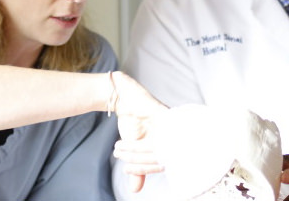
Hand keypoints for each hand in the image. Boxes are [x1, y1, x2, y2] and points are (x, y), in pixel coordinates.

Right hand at [111, 72, 166, 191]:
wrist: (124, 98)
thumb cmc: (133, 122)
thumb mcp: (133, 149)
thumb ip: (139, 169)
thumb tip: (135, 190)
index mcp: (167, 144)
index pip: (162, 163)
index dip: (143, 169)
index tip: (126, 168)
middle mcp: (171, 135)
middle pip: (159, 155)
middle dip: (136, 159)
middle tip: (118, 156)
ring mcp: (168, 123)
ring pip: (156, 144)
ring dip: (133, 148)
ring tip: (118, 147)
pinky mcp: (162, 112)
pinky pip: (159, 128)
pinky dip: (143, 138)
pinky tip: (132, 141)